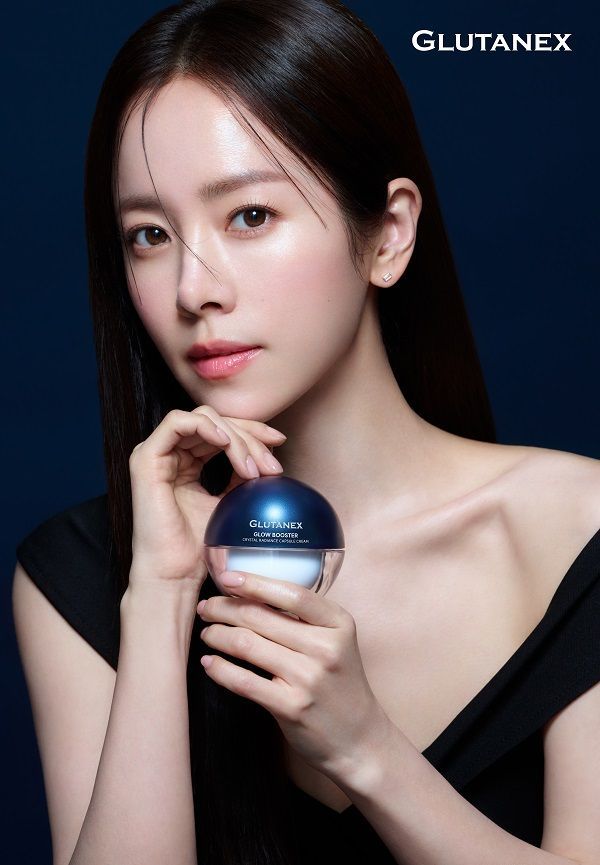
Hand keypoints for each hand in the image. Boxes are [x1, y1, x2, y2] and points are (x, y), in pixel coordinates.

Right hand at [128, 407, 286, 592]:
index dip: (252, 431)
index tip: (279, 442)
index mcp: (186, 461)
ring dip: (235, 438)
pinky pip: (177, 422)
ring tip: (252, 468)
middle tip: (271, 465)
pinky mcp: (146, 459)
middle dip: (249, 438)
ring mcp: (156, 453)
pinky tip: (226, 443)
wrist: (175, 574)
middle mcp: (170, 452)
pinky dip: (206, 426)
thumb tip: (268, 457)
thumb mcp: (230, 503)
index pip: (222, 431)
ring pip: (203, 420)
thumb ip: (241, 476)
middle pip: (216, 422)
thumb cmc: (199, 547)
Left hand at [196, 570, 392, 782]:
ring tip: (207, 633)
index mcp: (338, 624)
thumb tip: (251, 595)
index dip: (254, 583)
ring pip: (247, 645)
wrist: (359, 739)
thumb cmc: (340, 684)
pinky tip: (209, 663)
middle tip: (207, 608)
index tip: (227, 578)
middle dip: (225, 608)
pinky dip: (220, 669)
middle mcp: (325, 648)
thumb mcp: (336, 642)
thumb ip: (304, 620)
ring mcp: (308, 679)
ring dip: (218, 635)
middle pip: (261, 617)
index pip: (292, 594)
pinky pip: (244, 681)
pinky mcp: (291, 707)